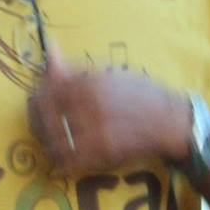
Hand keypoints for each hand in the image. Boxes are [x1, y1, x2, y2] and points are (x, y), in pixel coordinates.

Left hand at [26, 49, 190, 175]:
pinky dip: (61, 160)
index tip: (37, 103)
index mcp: (87, 83)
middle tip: (39, 125)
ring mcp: (95, 129)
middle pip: (45, 114)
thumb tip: (50, 49)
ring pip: (54, 139)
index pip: (46, 90)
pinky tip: (62, 158)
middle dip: (37, 121)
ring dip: (47, 141)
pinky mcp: (104, 152)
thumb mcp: (108, 74)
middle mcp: (88, 104)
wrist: (172, 121)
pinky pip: (70, 159)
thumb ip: (74, 68)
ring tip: (49, 142)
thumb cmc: (141, 95)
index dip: (37, 98)